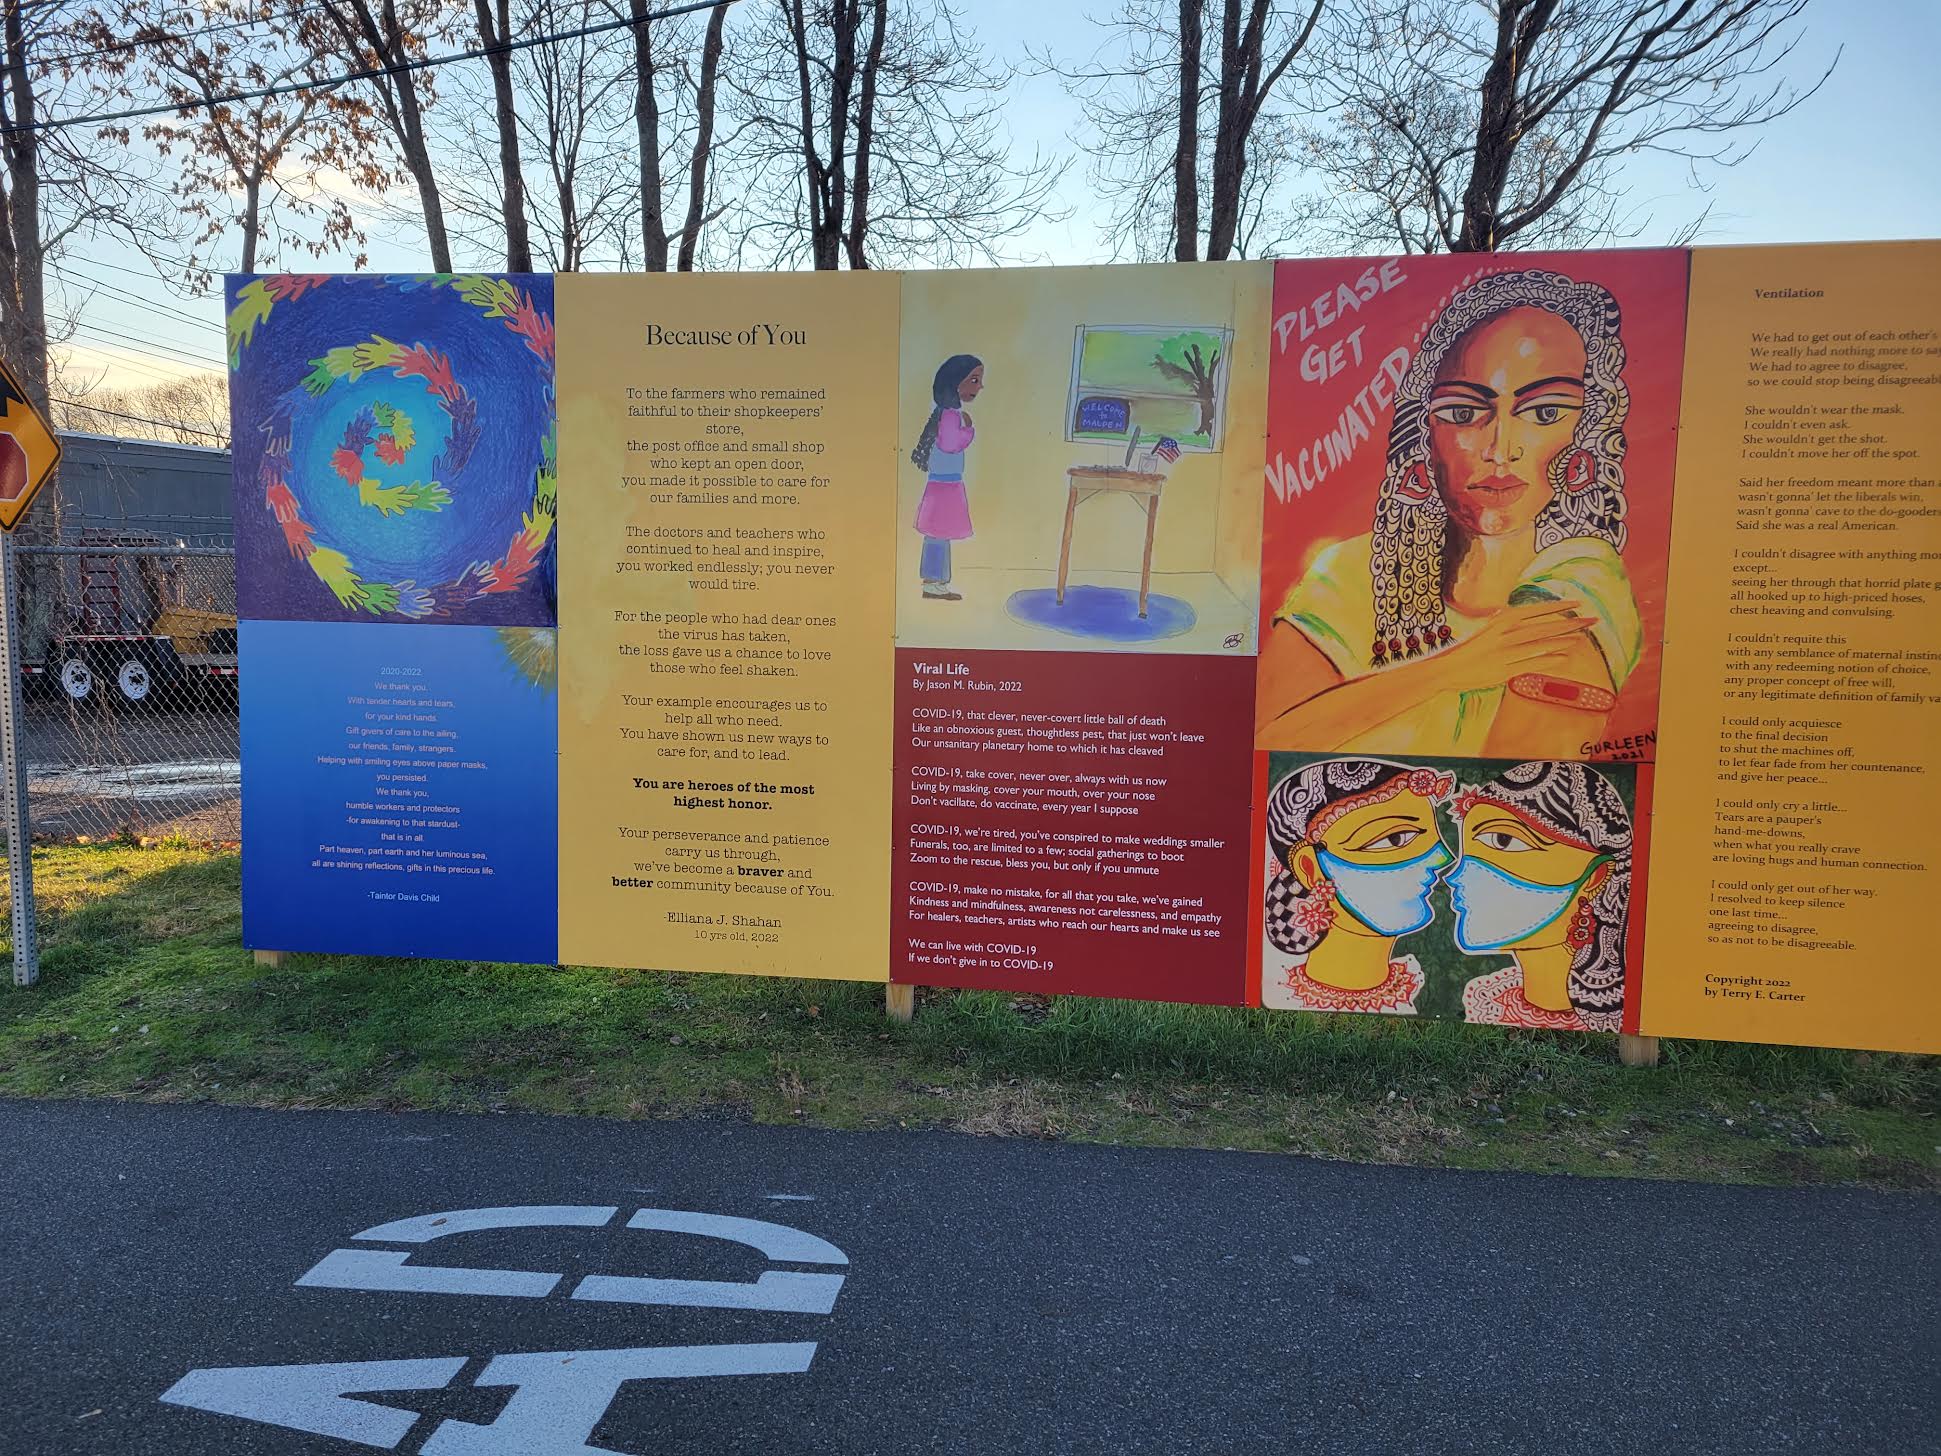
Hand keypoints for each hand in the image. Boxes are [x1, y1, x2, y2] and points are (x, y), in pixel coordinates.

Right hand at [1428, 602, 1592, 693]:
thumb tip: (1509, 613)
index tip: (1576, 604)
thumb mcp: (1485, 629)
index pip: (1536, 610)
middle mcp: (1507, 634)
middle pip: (1546, 626)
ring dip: (1565, 641)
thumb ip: (1501, 621)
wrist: (1448, 668)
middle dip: (1571, 623)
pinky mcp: (1506, 670)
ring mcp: (1508, 653)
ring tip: (1581, 638)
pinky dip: (1551, 660)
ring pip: (1543, 645)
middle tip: (1591, 620)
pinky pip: (1534, 664)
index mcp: (1502, 620)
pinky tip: (1564, 657)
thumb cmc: (1467, 649)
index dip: (1559, 607)